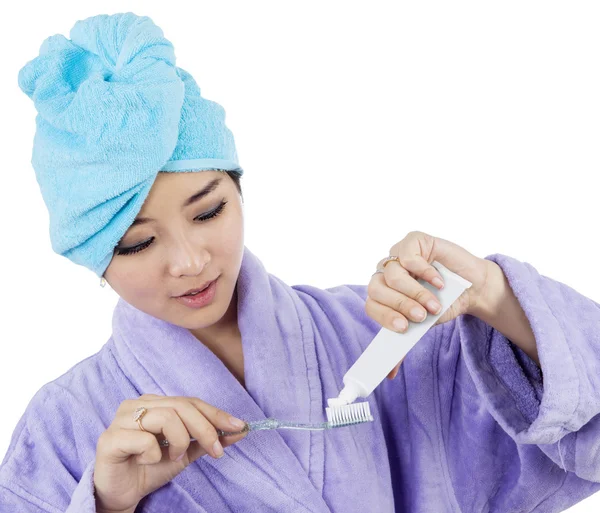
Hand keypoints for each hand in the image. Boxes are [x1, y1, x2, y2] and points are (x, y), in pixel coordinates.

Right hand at [94, 394, 247, 512]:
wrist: (122, 494)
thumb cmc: (151, 468)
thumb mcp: (186, 453)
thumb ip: (208, 439)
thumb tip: (239, 430)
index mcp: (155, 402)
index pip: (191, 401)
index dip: (216, 413)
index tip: (239, 426)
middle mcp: (137, 404)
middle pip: (181, 406)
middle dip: (205, 429)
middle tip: (216, 451)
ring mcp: (121, 419)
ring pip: (166, 417)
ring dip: (179, 441)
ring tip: (174, 457)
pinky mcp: (110, 439)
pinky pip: (143, 439)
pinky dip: (153, 453)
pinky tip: (148, 461)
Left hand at [366, 231, 490, 379]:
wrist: (472, 287)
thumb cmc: (445, 304)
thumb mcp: (423, 326)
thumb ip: (404, 343)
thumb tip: (388, 373)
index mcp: (383, 294)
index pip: (370, 305)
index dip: (384, 317)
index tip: (404, 329)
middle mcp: (386, 274)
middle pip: (376, 289)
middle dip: (399, 305)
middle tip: (421, 316)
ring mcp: (398, 255)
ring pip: (392, 274)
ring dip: (415, 293)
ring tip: (434, 304)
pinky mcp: (412, 241)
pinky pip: (408, 256)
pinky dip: (423, 271)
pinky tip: (438, 281)